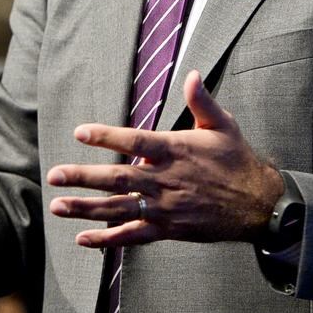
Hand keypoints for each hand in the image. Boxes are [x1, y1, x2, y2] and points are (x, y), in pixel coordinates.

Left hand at [46, 70, 283, 247]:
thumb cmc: (237, 160)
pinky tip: (82, 238)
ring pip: (119, 208)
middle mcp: (166, 180)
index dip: (106, 136)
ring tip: (57, 205)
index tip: (80, 132)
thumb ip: (202, 101)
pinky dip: (107, 239)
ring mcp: (165, 208)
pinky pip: (133, 235)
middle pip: (118, 178)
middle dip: (83, 177)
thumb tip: (192, 74)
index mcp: (176, 150)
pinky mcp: (168, 230)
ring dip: (86, 207)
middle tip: (54, 175)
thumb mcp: (223, 125)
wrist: (259, 205)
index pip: (135, 141)